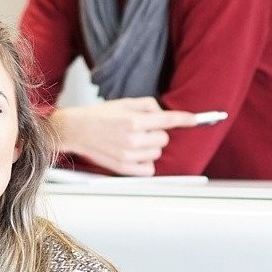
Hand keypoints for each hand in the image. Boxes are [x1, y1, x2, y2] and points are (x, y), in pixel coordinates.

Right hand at [50, 98, 201, 176]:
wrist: (76, 130)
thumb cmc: (99, 115)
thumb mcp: (124, 103)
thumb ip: (147, 105)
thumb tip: (164, 114)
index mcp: (133, 120)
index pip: (168, 120)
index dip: (185, 119)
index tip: (195, 120)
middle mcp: (132, 139)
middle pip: (164, 138)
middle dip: (156, 132)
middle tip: (141, 129)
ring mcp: (128, 155)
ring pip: (157, 153)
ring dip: (150, 147)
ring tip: (133, 141)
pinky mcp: (123, 168)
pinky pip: (149, 169)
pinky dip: (146, 162)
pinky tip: (134, 154)